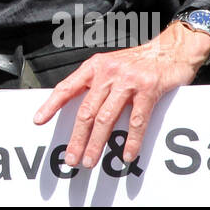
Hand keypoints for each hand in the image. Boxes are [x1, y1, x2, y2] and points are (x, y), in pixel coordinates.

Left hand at [33, 23, 209, 167]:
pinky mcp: (148, 89)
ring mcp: (128, 81)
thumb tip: (79, 112)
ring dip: (97, 143)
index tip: (39, 121)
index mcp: (94, 67)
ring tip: (90, 160)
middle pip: (86, 110)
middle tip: (71, 157)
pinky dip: (131, 140)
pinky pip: (136, 120)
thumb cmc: (138, 62)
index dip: (51, 105)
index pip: (67, 87)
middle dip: (77, 137)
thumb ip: (95, 85)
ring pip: (106, 118)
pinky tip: (127, 154)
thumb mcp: (110, 66)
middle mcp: (108, 73)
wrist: (170, 49)